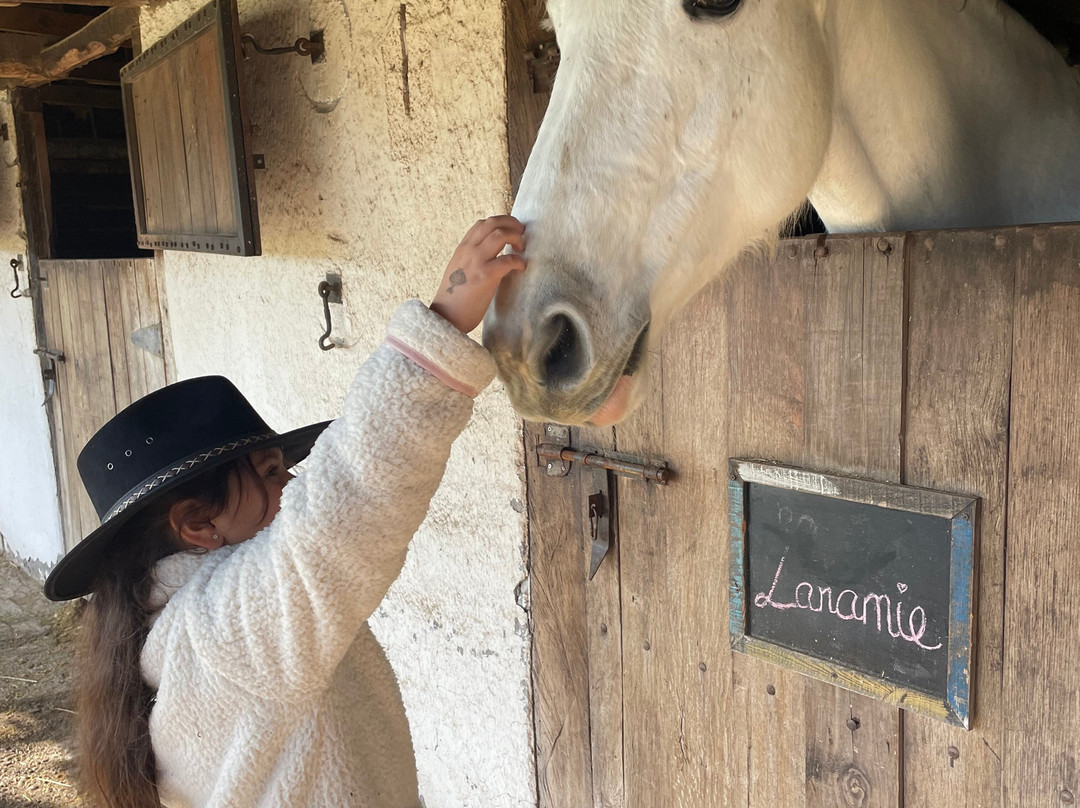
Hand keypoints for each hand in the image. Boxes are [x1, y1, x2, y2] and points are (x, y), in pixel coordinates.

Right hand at [430, 216, 525, 333]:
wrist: (446, 317)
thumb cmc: (455, 298)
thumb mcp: (459, 270)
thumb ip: (472, 259)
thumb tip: (492, 256)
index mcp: (462, 249)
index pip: (482, 223)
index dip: (501, 222)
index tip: (512, 230)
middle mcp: (468, 250)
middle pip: (493, 222)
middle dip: (512, 224)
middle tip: (522, 234)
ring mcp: (476, 262)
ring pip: (501, 235)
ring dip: (516, 238)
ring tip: (521, 249)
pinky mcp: (485, 276)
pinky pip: (507, 260)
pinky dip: (518, 261)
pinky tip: (520, 267)